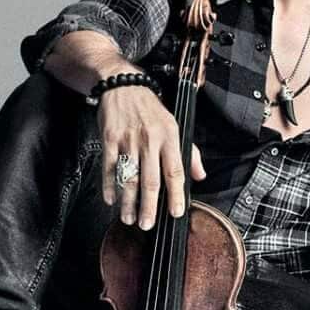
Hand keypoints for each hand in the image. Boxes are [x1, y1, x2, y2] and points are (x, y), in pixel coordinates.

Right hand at [98, 86, 206, 229]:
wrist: (124, 85)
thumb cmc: (151, 109)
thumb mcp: (175, 125)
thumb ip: (190, 153)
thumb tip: (200, 176)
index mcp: (169, 138)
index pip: (175, 171)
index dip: (176, 194)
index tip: (176, 213)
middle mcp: (149, 141)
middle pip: (150, 180)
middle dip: (149, 206)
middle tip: (147, 225)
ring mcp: (128, 141)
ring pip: (129, 177)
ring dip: (128, 202)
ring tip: (129, 218)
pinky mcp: (110, 140)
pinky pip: (109, 168)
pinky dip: (109, 186)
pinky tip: (111, 200)